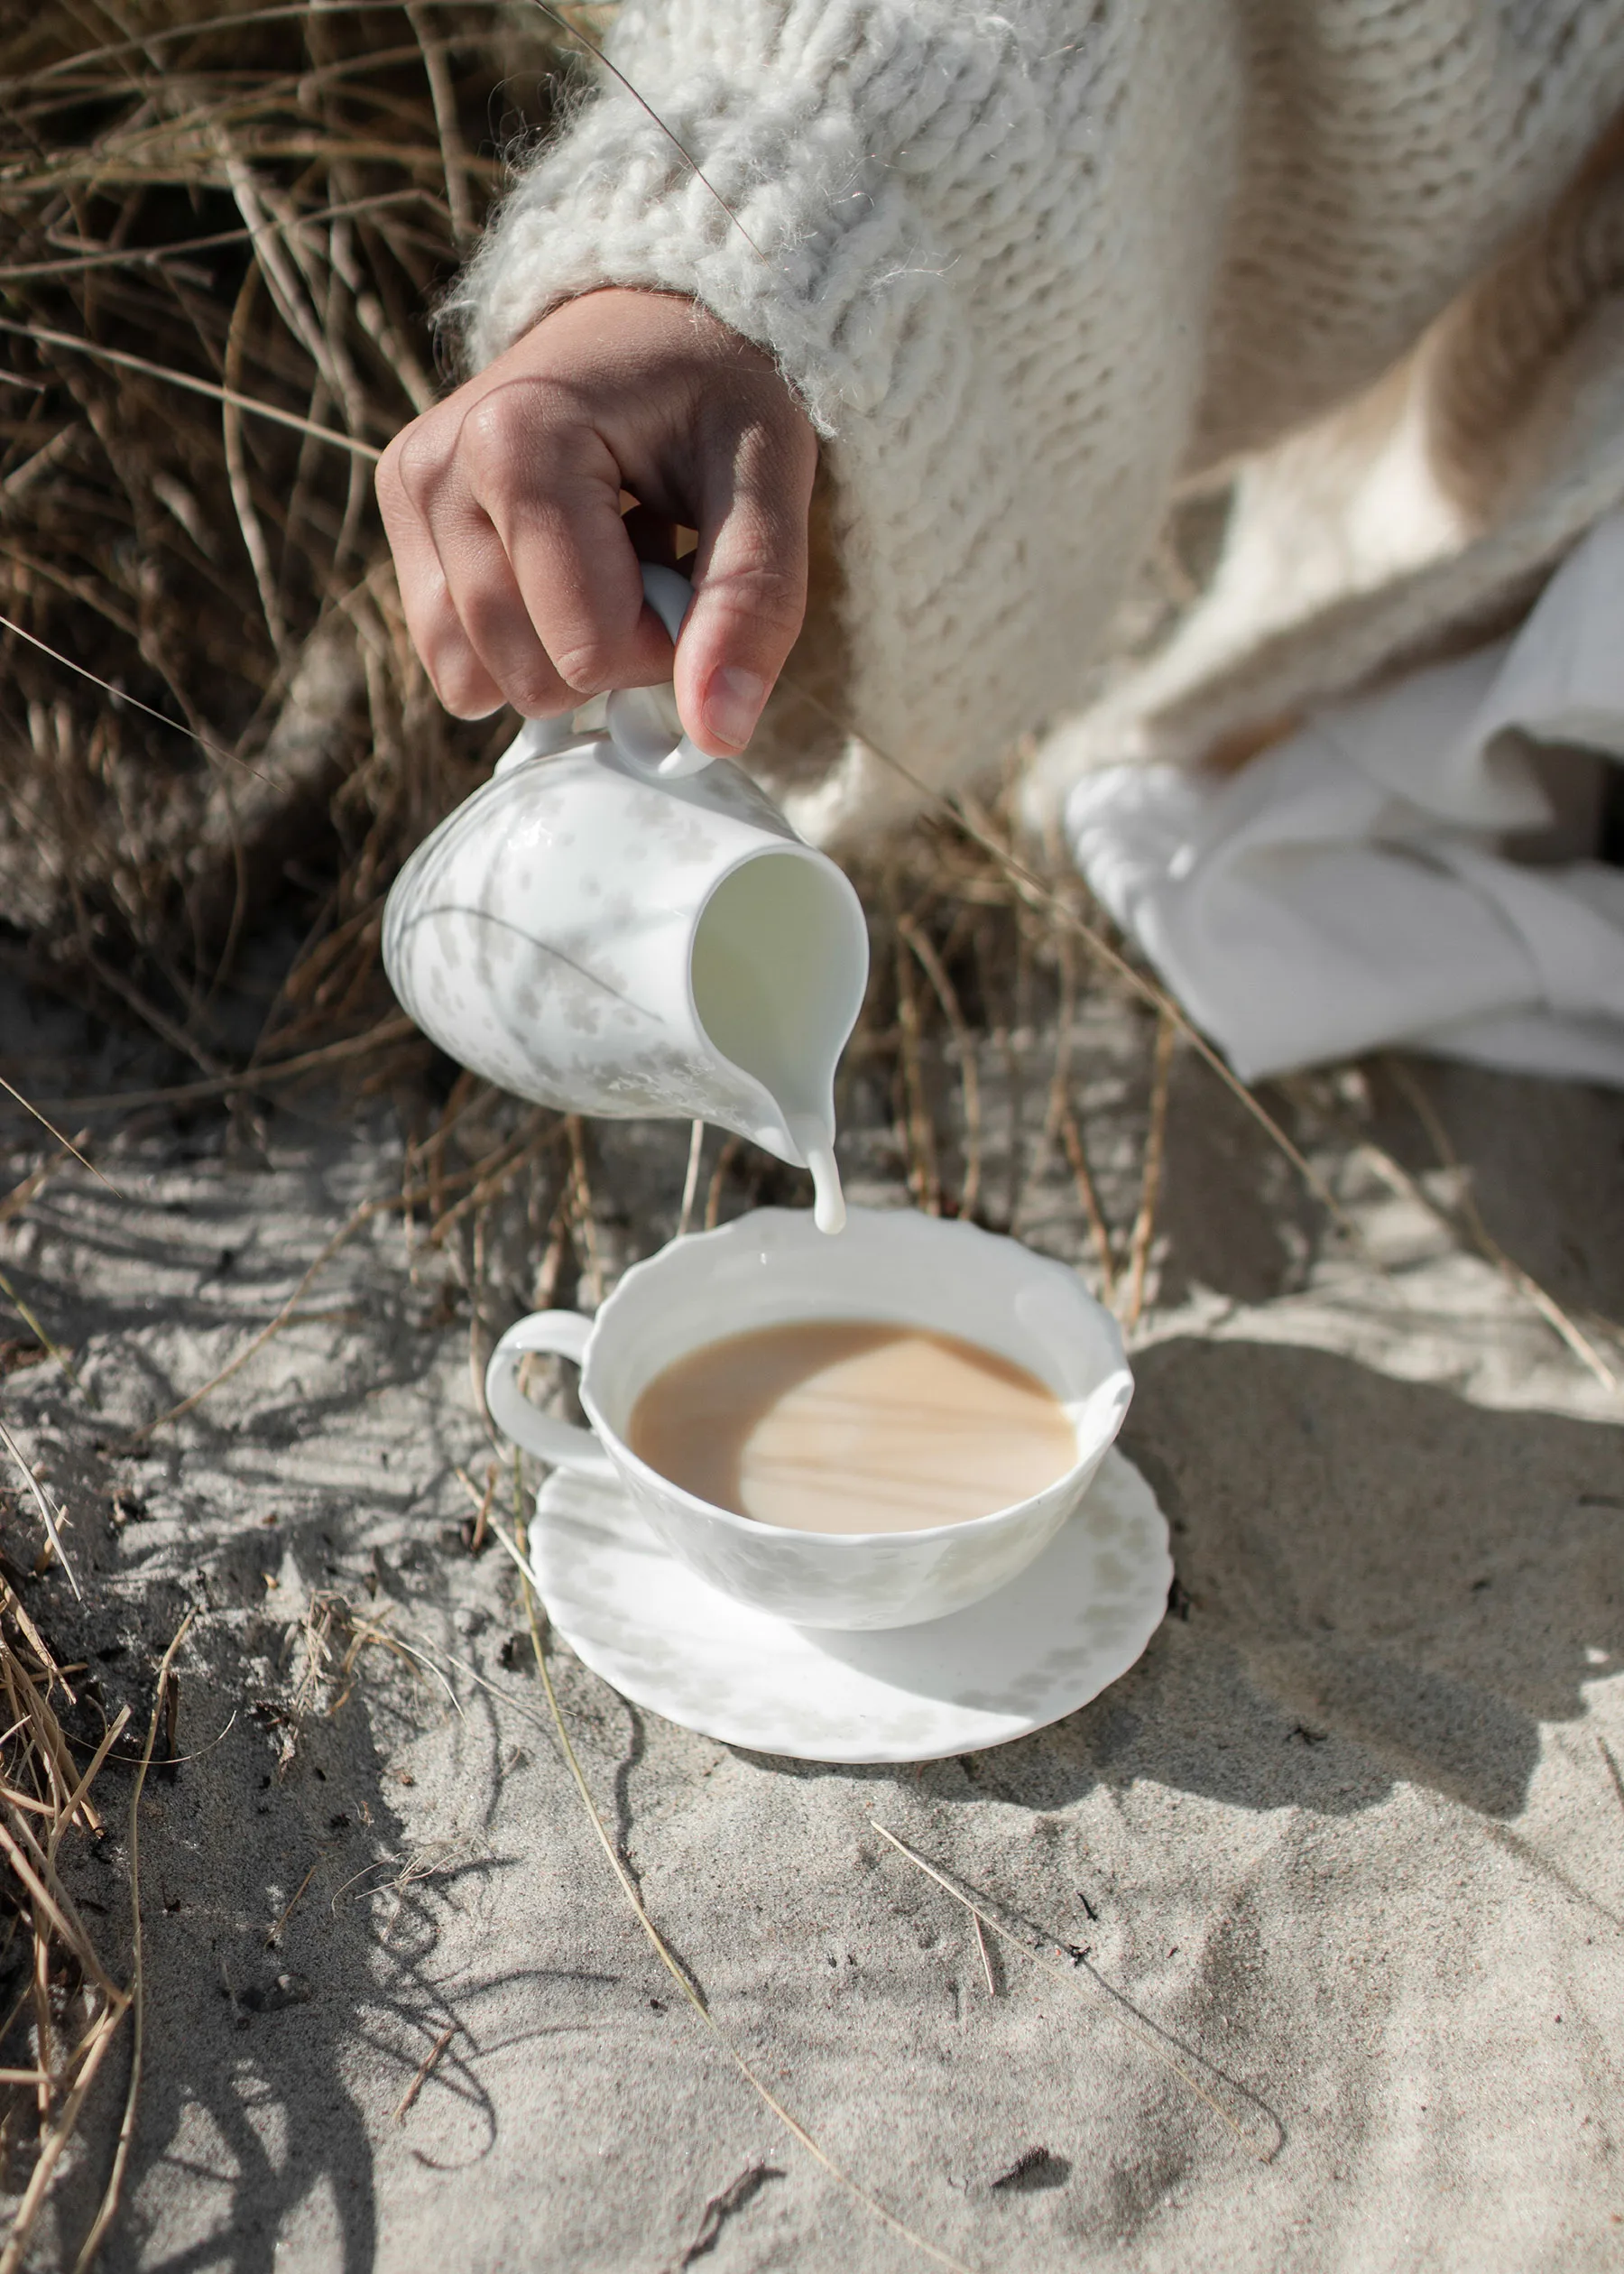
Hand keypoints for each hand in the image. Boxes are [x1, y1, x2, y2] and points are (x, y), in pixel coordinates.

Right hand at [375, 287, 816, 756]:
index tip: (692, 572)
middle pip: (527, 677)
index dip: (665, 647)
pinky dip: (518, 639)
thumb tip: (716, 735)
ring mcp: (407, 493)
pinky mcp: (400, 515)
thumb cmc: (718, 390)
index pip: (589, 650)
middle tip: (652, 556)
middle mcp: (436, 467)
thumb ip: (752, 605)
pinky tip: (559, 561)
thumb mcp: (770, 483)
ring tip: (604, 552)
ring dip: (559, 649)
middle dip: (611, 652)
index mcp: (519, 440)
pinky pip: (452, 658)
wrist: (655, 313)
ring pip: (475, 682)